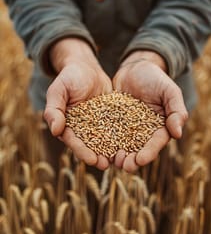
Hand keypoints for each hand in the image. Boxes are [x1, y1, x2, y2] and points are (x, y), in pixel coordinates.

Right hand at [43, 38, 111, 169]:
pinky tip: (133, 144)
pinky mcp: (110, 119)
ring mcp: (97, 125)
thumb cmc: (69, 77)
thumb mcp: (58, 90)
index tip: (92, 160)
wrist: (86, 68)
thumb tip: (54, 130)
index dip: (82, 151)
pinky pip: (117, 129)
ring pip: (104, 141)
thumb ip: (54, 109)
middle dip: (98, 156)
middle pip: (90, 146)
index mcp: (68, 126)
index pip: (74, 141)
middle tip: (107, 165)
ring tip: (121, 160)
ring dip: (111, 152)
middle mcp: (82, 129)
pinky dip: (123, 137)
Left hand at [112, 50, 187, 171]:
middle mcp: (143, 133)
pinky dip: (103, 143)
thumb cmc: (156, 79)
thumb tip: (178, 134)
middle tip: (125, 166)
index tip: (140, 160)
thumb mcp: (170, 91)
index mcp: (160, 128)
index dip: (149, 153)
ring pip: (122, 147)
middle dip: (132, 160)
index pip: (155, 144)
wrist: (135, 68)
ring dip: (117, 156)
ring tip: (110, 161)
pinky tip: (96, 148)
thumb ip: (177, 111)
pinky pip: (108, 134)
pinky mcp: (112, 123)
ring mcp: (127, 129)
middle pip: (138, 150)